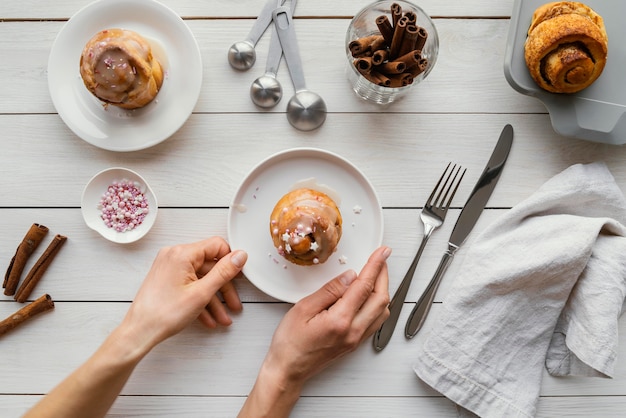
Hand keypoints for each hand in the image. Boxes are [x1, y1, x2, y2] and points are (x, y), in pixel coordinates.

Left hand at [121, 237, 247, 352]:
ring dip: (214, 299)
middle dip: (224, 288)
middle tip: (233, 303)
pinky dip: (200, 299)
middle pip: (210, 265)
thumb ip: (224, 272)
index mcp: (182, 254)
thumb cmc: (163, 314)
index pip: (216, 246)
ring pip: (201, 279)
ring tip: (223, 317)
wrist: (139, 332)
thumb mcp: (202, 293)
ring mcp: (169, 268)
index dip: (230, 262)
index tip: (238, 277)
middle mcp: (174, 256)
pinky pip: (190, 285)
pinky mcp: (167, 279)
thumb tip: (239, 256)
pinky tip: (209, 317)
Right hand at [238, 246, 390, 417]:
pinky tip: (368, 295)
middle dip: (383, 275)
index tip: (382, 252)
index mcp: (341, 320)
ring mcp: (356, 339)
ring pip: (382, 311)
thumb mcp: (303, 308)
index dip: (375, 266)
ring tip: (375, 274)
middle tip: (381, 259)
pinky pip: (375, 321)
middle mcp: (354, 331)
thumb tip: (350, 276)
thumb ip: (329, 291)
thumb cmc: (290, 343)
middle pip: (380, 299)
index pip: (364, 287)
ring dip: (382, 290)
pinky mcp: (354, 343)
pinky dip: (377, 304)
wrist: (288, 370)